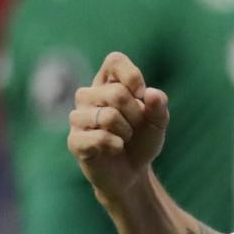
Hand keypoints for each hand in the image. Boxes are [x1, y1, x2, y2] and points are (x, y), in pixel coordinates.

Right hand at [67, 52, 169, 202]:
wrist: (132, 173)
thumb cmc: (141, 141)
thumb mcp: (158, 123)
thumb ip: (159, 106)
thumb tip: (151, 93)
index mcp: (108, 83)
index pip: (114, 60)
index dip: (132, 76)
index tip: (142, 95)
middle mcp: (88, 96)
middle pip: (116, 92)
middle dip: (136, 114)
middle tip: (135, 127)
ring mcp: (78, 118)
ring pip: (107, 115)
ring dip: (126, 131)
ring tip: (124, 138)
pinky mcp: (75, 141)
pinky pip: (98, 137)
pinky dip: (116, 144)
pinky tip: (116, 148)